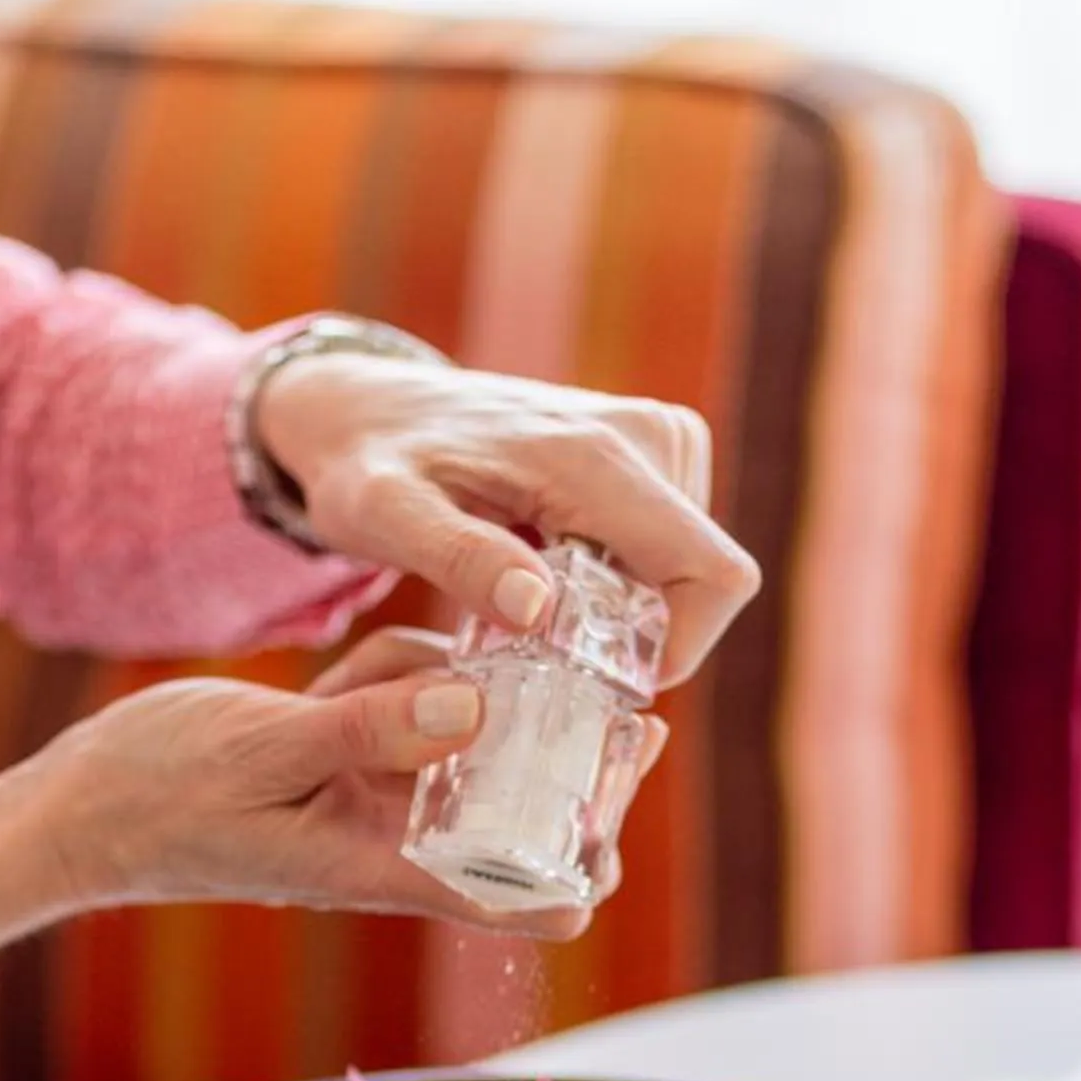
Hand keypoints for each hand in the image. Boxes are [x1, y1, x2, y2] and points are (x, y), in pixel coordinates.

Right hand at [25, 631, 662, 939]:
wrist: (76, 808)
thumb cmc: (156, 796)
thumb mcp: (266, 748)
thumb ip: (371, 728)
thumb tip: (477, 707)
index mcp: (385, 866)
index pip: (523, 904)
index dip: (588, 868)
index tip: (620, 800)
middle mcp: (392, 842)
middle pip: (519, 821)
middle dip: (560, 763)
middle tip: (609, 704)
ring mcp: (369, 801)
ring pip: (463, 744)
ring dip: (463, 697)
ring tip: (424, 661)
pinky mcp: (342, 761)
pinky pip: (404, 713)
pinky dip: (400, 679)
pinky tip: (351, 669)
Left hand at [255, 351, 758, 687]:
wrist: (369, 404)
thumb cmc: (368, 462)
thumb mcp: (384, 517)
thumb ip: (461, 559)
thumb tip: (539, 609)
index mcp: (594, 459)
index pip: (713, 575)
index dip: (679, 648)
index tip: (598, 677)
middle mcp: (645, 435)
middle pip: (704, 580)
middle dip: (639, 631)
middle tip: (544, 645)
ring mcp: (656, 434)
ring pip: (691, 566)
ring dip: (627, 607)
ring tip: (536, 601)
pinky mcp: (653, 445)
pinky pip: (673, 541)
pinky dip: (625, 577)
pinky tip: (552, 572)